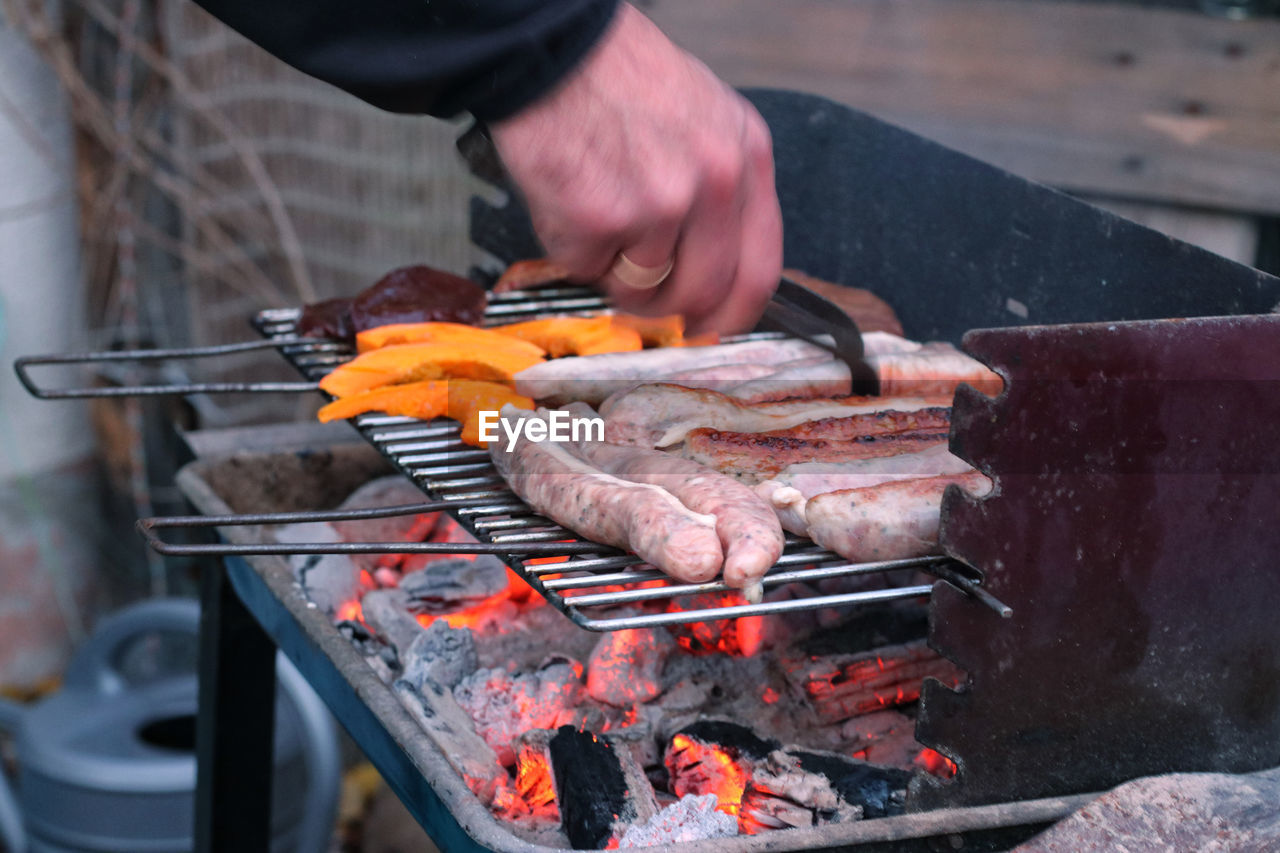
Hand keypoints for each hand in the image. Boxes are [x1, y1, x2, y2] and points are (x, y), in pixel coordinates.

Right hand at [489, 3, 781, 334]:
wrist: (557, 49)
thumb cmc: (622, 80)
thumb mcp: (707, 119)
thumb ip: (722, 192)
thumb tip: (714, 269)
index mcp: (746, 159)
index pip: (759, 271)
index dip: (734, 315)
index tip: (712, 328)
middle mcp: (714, 184)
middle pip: (702, 294)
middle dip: (666, 306)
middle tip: (640, 293)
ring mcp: (659, 204)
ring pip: (640, 289)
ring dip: (613, 271)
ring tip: (599, 218)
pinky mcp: (601, 218)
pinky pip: (587, 269)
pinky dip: (572, 248)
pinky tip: (571, 198)